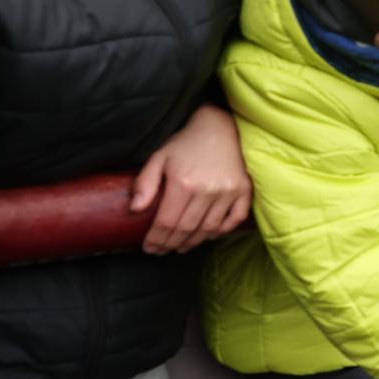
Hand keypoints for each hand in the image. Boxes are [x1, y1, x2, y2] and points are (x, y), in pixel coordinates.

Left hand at [130, 104, 250, 255]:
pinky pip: (235, 219)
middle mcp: (207, 190)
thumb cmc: (186, 143)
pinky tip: (209, 234)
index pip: (166, 222)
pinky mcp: (244, 191)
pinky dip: (222, 231)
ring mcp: (228, 192)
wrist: (220, 127)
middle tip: (162, 250)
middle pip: (186, 229)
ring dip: (193, 242)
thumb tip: (134, 210)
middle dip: (170, 244)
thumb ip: (145, 183)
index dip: (156, 239)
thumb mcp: (159, 158)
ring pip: (209, 229)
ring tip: (181, 246)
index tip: (149, 248)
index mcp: (183, 182)